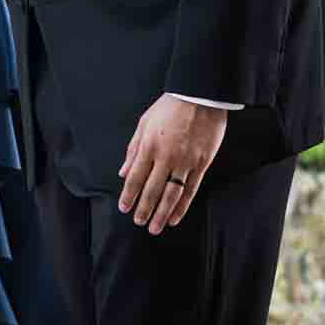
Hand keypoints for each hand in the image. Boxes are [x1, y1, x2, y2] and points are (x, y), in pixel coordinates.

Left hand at [117, 95, 227, 233]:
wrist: (199, 96)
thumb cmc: (169, 108)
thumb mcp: (144, 124)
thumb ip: (133, 150)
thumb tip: (122, 172)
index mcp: (149, 146)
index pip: (135, 177)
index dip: (129, 195)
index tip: (124, 208)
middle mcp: (166, 157)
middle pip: (153, 189)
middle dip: (144, 208)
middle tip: (138, 222)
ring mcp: (185, 162)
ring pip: (172, 194)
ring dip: (162, 213)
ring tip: (155, 227)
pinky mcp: (202, 164)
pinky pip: (191, 189)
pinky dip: (183, 205)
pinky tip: (176, 217)